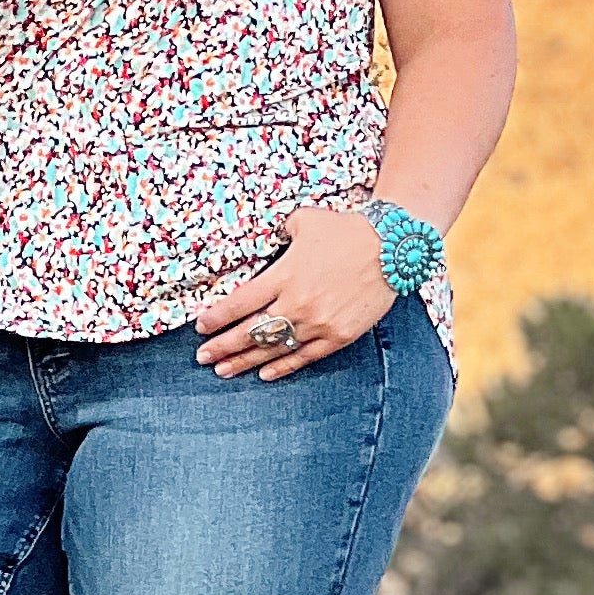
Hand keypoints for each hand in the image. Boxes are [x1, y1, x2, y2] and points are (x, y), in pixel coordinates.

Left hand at [194, 208, 398, 379]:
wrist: (392, 247)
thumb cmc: (346, 230)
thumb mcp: (305, 221)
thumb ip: (281, 232)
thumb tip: (270, 237)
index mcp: (285, 275)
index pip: (241, 303)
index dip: (217, 317)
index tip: (201, 326)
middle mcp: (298, 303)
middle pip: (250, 331)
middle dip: (223, 345)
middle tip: (202, 356)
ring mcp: (319, 323)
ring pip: (273, 349)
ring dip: (245, 361)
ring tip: (223, 370)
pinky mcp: (339, 336)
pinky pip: (305, 357)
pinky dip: (282, 367)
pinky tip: (264, 374)